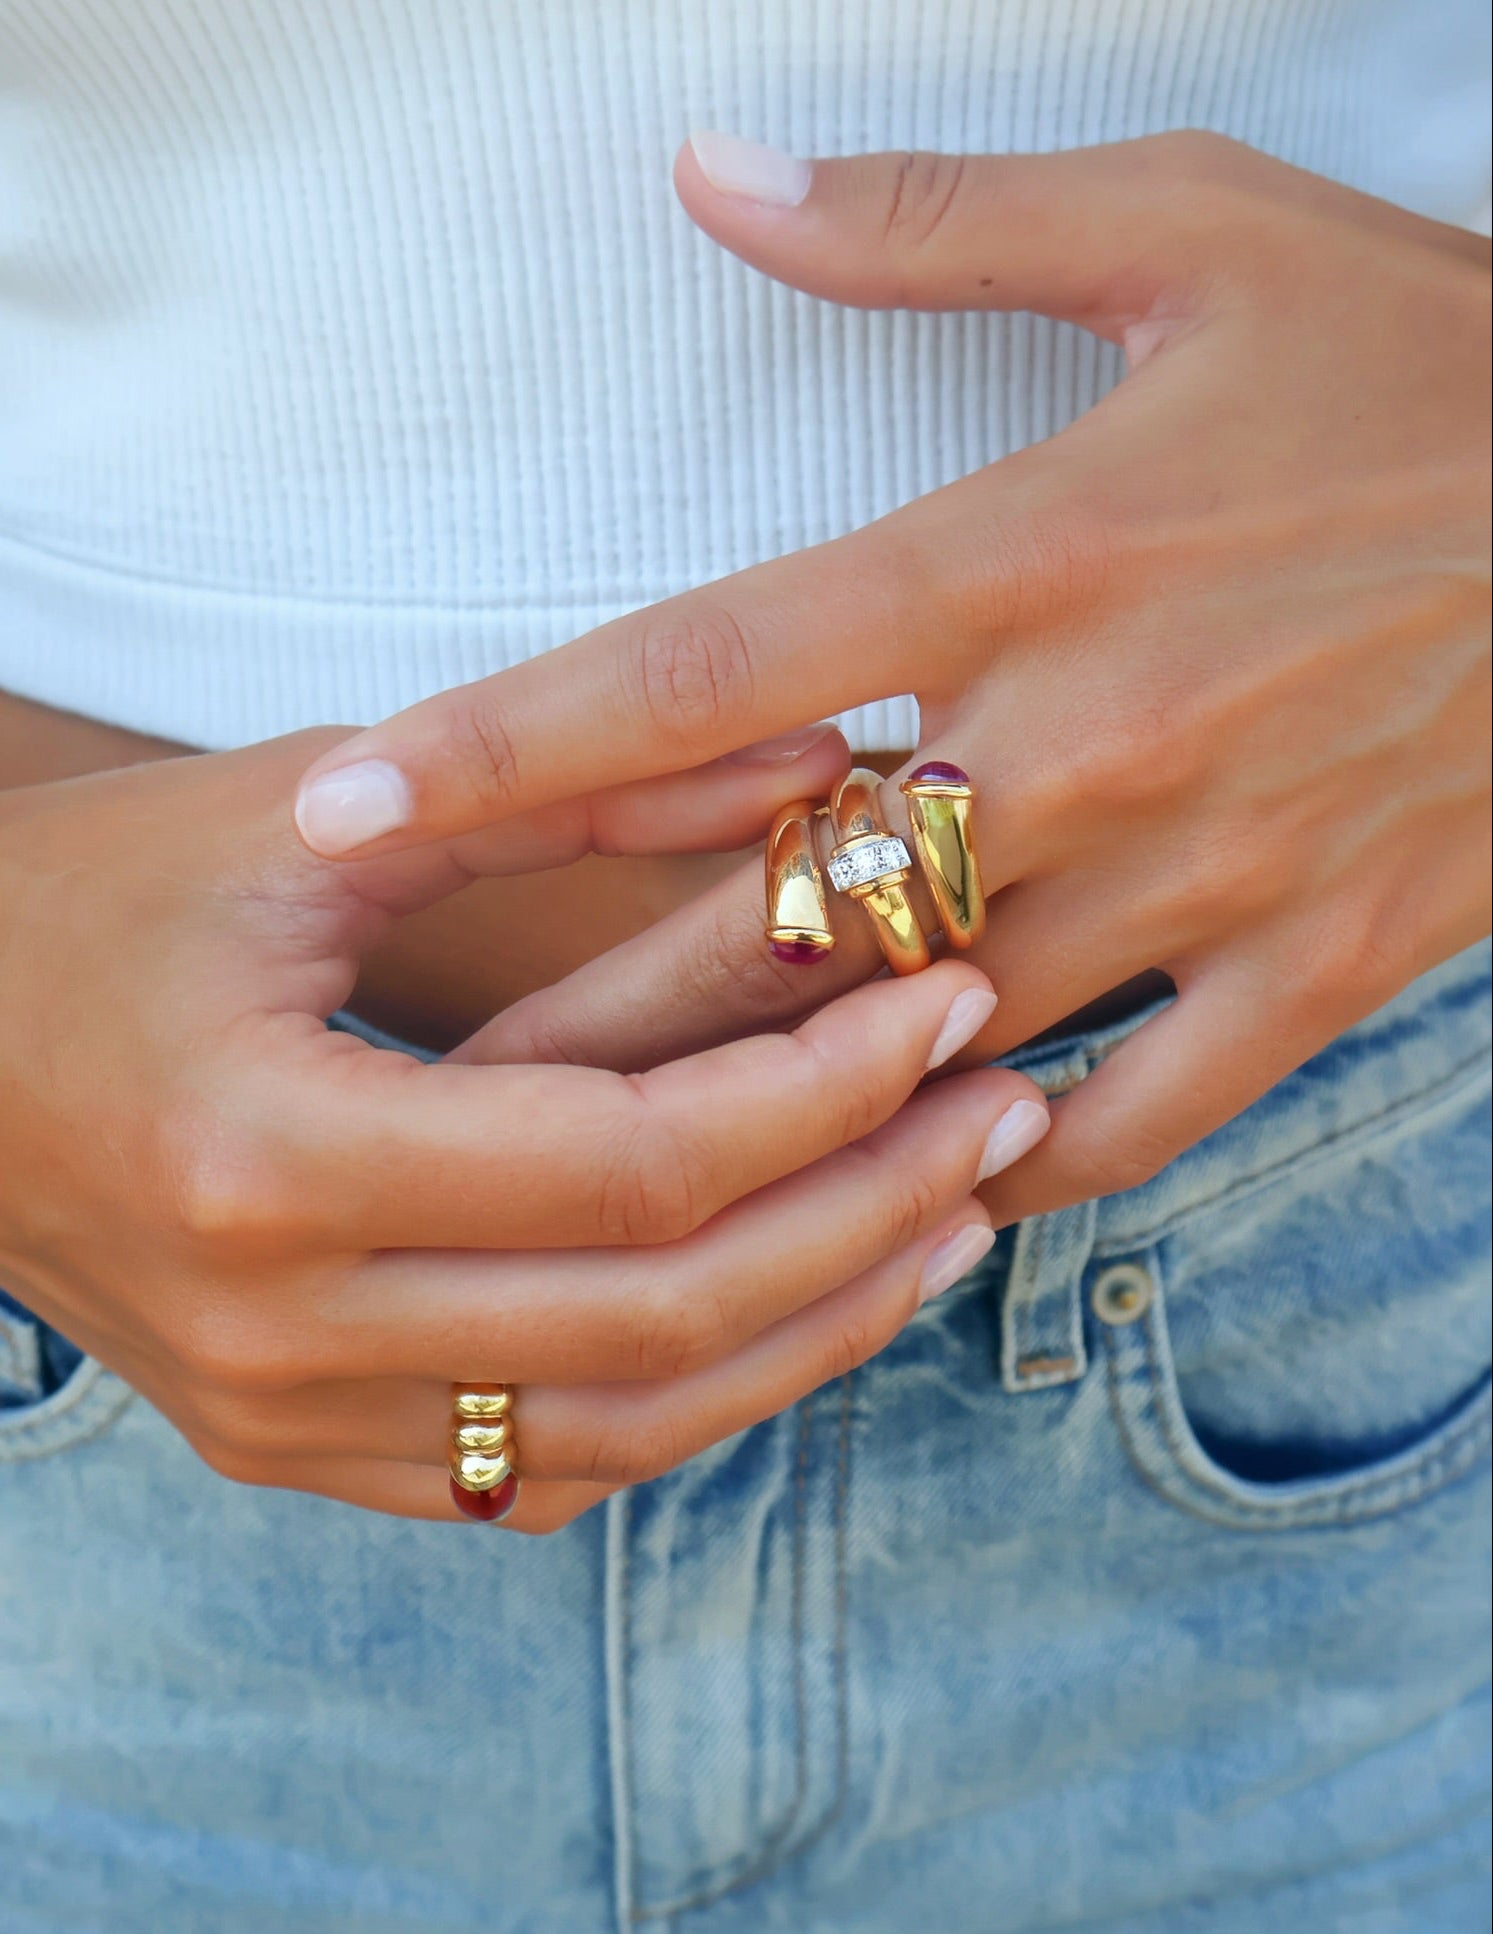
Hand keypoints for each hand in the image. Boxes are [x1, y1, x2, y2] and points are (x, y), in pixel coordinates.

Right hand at [0, 733, 1049, 1524]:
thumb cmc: (102, 903)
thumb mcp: (324, 814)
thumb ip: (577, 781)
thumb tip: (823, 761)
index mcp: (273, 1153)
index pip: (631, 1166)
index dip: (824, 1093)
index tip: (953, 1005)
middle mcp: (277, 1327)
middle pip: (658, 1318)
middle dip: (868, 1215)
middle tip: (1003, 1114)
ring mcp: (279, 1419)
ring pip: (621, 1430)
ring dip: (812, 1333)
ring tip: (950, 1221)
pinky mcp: (290, 1451)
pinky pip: (535, 1476)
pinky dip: (689, 1405)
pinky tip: (797, 1314)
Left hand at [295, 132, 1491, 1216]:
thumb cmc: (1433, 357)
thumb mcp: (1196, 229)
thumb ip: (933, 217)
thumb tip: (714, 175)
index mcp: (1024, 556)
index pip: (702, 673)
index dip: (501, 746)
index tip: (342, 812)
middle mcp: (1086, 744)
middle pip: (779, 912)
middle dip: (588, 1003)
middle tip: (432, 1079)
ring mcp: (1207, 875)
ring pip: (926, 1042)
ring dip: (768, 1118)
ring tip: (623, 1180)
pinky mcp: (1321, 963)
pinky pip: (1136, 1116)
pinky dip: (1022, 1166)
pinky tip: (930, 1186)